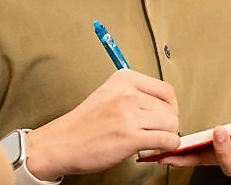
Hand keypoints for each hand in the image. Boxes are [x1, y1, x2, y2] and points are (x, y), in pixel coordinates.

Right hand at [25, 69, 179, 180]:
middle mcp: (127, 94)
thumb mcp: (108, 96)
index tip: (164, 117)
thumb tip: (164, 109)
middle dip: (166, 125)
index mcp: (124, 79)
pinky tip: (153, 151)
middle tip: (154, 134)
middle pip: (170, 109)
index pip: (166, 90)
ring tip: (151, 143)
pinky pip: (166, 140)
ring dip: (166, 137)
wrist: (60, 144)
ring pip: (171, 125)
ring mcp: (128, 115)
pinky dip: (166, 148)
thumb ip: (135, 96)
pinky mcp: (130, 137)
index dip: (170, 107)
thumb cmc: (82, 125)